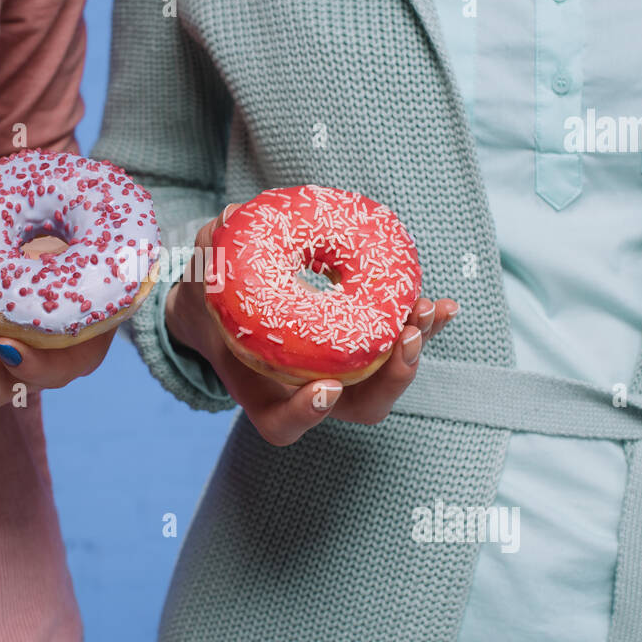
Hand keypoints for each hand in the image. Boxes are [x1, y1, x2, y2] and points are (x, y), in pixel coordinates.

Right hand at [166, 204, 458, 445]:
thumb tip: (230, 216)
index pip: (283, 425)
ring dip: (416, 346)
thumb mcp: (198, 280)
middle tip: (405, 339)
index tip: (326, 389)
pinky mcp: (362, 348)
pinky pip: (397, 343)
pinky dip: (423, 326)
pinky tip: (443, 305)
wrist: (223, 313)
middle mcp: (310, 393)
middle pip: (360, 406)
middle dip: (391, 377)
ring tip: (428, 311)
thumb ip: (207, 253)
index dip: (306, 413)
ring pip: (388, 378)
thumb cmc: (211, 303)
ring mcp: (341, 374)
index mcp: (263, 396)